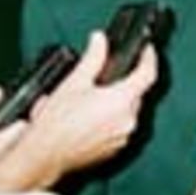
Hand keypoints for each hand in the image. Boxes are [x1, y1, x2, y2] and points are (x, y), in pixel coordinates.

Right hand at [0, 31, 157, 189]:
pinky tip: (90, 117)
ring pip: (128, 112)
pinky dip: (111, 120)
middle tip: (106, 76)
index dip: (149, 58)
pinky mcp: (114, 149)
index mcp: (122, 101)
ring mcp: (122, 137)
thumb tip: (100, 41)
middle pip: (137, 94)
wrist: (46, 153)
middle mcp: (127, 120)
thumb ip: (93, 58)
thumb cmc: (57, 123)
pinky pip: (119, 128)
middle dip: (126, 82)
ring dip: (117, 103)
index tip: (147, 50)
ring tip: (91, 100)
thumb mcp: (74, 82)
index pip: (148, 74)